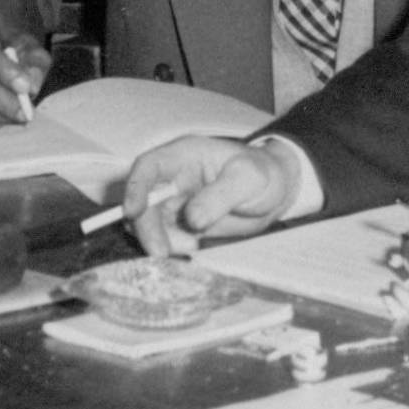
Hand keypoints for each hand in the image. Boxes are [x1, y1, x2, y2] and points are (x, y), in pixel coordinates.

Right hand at [123, 136, 294, 255]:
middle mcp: (173, 178)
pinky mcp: (181, 225)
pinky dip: (171, 249)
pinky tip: (192, 250)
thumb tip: (192, 219)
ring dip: (158, 241)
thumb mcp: (248, 178)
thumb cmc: (263, 174)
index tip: (133, 212)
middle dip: (146, 227)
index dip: (135, 187)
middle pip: (144, 201)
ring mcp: (175, 203)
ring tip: (186, 250)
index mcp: (184, 155)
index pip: (149, 166)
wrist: (275, 193)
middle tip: (160, 252)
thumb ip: (220, 195)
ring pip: (150, 224)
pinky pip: (166, 239)